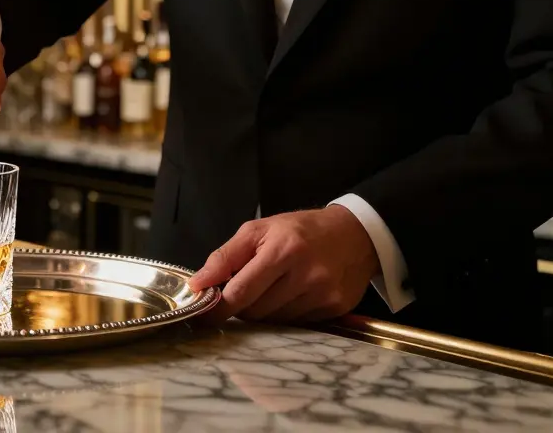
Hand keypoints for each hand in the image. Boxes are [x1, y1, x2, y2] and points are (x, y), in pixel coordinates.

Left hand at [187, 206, 378, 322]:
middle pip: (255, 311)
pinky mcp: (335, 309)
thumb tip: (197, 283)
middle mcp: (305, 275)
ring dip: (263, 310)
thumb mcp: (258, 230)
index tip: (203, 314)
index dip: (218, 307)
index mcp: (282, 250)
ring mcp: (323, 295)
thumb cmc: (299, 229)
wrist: (355, 234)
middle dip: (240, 305)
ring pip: (273, 321)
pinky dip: (284, 313)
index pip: (241, 291)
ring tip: (270, 288)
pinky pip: (295, 323)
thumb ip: (225, 256)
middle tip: (242, 290)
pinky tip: (291, 294)